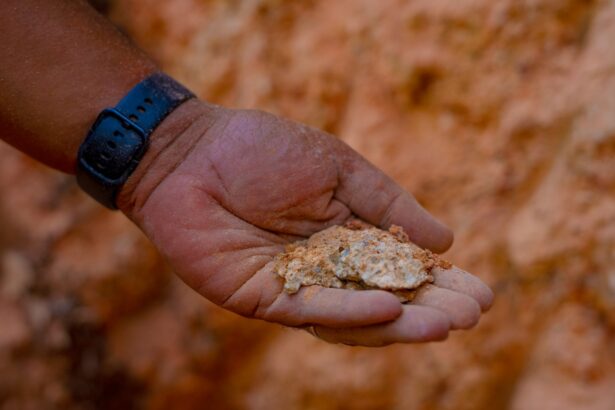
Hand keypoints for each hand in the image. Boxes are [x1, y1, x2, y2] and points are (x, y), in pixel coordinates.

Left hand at [118, 99, 492, 346]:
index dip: (440, 280)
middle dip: (429, 307)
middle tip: (473, 313)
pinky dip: (351, 313)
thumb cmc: (262, 151)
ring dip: (401, 321)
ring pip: (354, 316)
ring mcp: (296, 288)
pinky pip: (312, 311)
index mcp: (347, 236)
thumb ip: (387, 201)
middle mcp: (326, 269)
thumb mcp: (339, 168)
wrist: (191, 151)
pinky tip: (388, 309)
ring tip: (446, 322)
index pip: (401, 266)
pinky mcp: (263, 299)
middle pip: (384, 298)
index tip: (482, 292)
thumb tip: (447, 239)